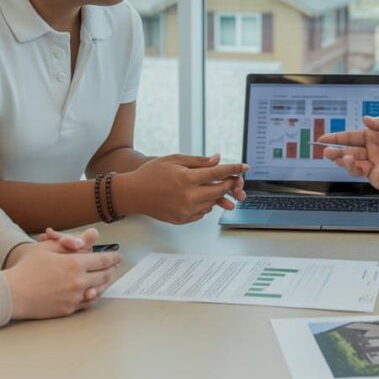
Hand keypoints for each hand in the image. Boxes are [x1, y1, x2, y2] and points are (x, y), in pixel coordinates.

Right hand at [3, 229, 121, 319]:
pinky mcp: (68, 309)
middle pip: (104, 276)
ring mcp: (74, 297)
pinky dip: (93, 295)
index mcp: (74, 264)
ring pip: (98, 290)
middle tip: (115, 266)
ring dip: (105, 283)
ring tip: (107, 277)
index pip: (102, 260)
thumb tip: (91, 235)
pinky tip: (93, 290)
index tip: (119, 256)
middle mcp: (78, 282)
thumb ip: (70, 242)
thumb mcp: (46, 248)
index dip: (113, 257)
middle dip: (112, 269)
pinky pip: (87, 302)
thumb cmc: (27, 268)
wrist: (12, 294)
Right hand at [118, 153, 247, 224]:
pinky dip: (205, 204)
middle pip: (219, 191)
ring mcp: (185, 210)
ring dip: (216, 194)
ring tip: (210, 186)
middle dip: (229, 184)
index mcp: (187, 178)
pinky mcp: (182, 219)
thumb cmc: (151, 173)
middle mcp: (188, 196)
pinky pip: (202, 212)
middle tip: (233, 179)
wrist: (133, 194)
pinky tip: (198, 196)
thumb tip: (218, 159)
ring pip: (212, 203)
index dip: (234, 169)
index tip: (245, 167)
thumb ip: (198, 161)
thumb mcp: (175, 159)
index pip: (218, 173)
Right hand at [319, 116, 378, 194]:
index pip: (351, 136)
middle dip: (336, 152)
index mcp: (374, 137)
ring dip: (346, 163)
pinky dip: (373, 172)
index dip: (337, 137)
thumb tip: (365, 119)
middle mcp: (372, 152)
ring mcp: (376, 166)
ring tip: (342, 159)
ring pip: (355, 166)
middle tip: (327, 152)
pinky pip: (372, 177)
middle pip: (348, 153)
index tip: (323, 138)